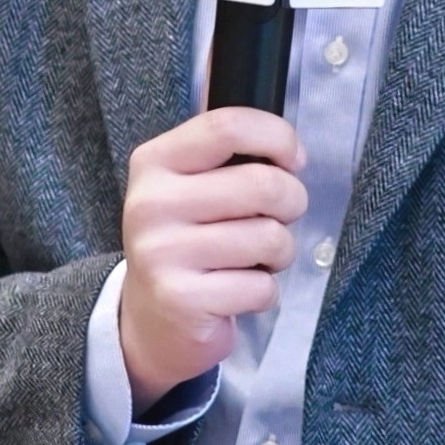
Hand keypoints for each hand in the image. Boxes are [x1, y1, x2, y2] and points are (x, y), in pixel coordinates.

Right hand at [117, 106, 304, 406]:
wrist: (151, 317)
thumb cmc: (189, 240)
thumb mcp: (191, 185)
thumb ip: (228, 154)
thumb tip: (288, 147)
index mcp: (154, 162)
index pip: (228, 126)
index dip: (278, 137)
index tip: (292, 159)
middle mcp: (151, 203)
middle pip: (262, 183)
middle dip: (291, 201)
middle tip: (280, 216)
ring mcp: (162, 253)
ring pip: (269, 238)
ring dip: (279, 252)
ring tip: (255, 258)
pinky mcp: (182, 299)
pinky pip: (260, 286)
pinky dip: (263, 292)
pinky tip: (236, 291)